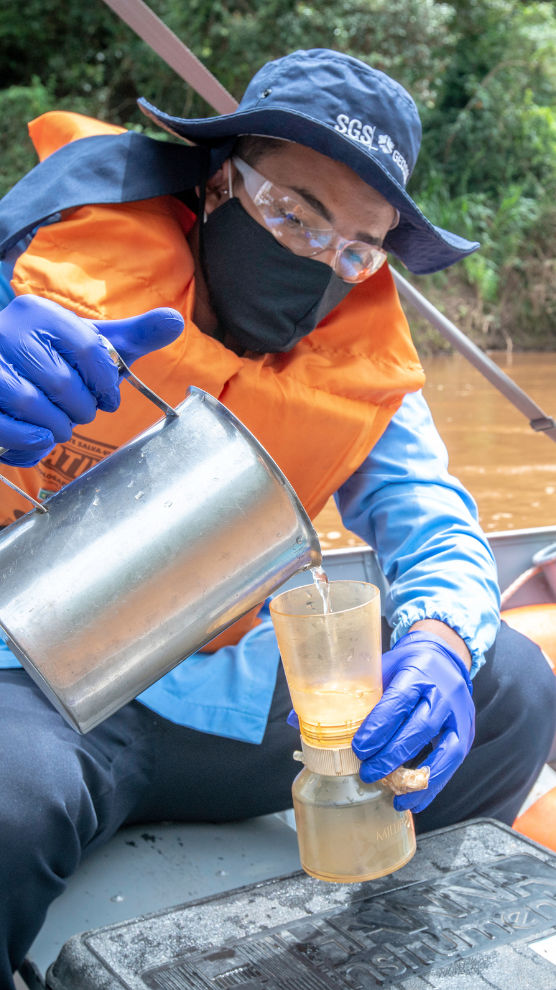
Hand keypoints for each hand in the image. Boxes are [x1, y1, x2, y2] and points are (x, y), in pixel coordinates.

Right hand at [0, 295, 182, 466]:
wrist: (3, 367)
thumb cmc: (52, 360)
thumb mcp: (90, 344)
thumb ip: (132, 337)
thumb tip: (175, 321)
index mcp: (41, 314)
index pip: (93, 350)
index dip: (107, 384)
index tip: (108, 398)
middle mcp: (9, 331)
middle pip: (64, 384)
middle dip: (81, 410)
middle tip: (79, 412)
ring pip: (32, 405)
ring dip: (57, 427)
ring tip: (59, 425)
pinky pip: (5, 425)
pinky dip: (29, 440)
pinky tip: (40, 438)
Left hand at [352, 631, 474, 812]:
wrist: (444, 658)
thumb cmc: (405, 666)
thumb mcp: (377, 669)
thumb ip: (344, 694)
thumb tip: (297, 722)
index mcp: (416, 674)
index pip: (398, 701)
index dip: (379, 726)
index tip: (359, 748)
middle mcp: (441, 694)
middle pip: (418, 728)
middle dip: (391, 754)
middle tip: (367, 773)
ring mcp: (457, 716)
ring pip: (442, 750)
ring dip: (415, 777)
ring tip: (391, 794)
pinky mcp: (464, 734)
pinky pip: (451, 764)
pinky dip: (432, 785)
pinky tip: (412, 799)